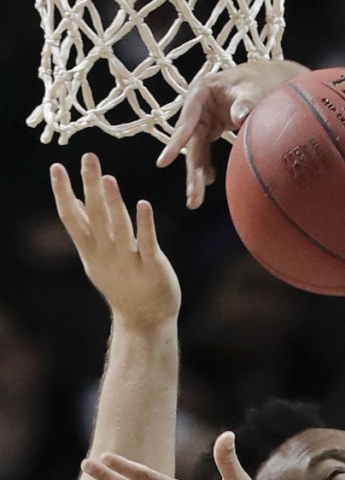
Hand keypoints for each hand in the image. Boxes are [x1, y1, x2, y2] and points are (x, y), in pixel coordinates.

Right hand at [51, 153, 179, 329]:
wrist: (145, 320)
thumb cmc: (123, 284)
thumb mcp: (98, 258)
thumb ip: (88, 230)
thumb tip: (77, 200)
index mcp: (91, 251)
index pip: (71, 218)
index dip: (63, 193)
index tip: (56, 167)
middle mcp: (106, 256)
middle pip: (95, 217)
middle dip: (90, 187)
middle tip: (88, 158)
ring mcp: (129, 263)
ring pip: (119, 229)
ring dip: (114, 204)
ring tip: (109, 178)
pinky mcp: (153, 268)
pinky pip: (147, 244)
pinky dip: (145, 224)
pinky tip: (143, 204)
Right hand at [157, 59, 308, 207]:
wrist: (271, 79)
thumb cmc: (262, 82)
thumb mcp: (255, 90)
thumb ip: (247, 103)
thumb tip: (239, 117)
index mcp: (202, 91)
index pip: (187, 120)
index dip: (177, 142)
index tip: (165, 161)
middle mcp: (199, 105)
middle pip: (190, 141)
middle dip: (191, 170)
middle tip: (192, 197)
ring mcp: (205, 117)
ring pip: (197, 149)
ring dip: (197, 174)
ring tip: (194, 200)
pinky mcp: (213, 126)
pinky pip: (206, 149)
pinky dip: (207, 166)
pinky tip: (209, 181)